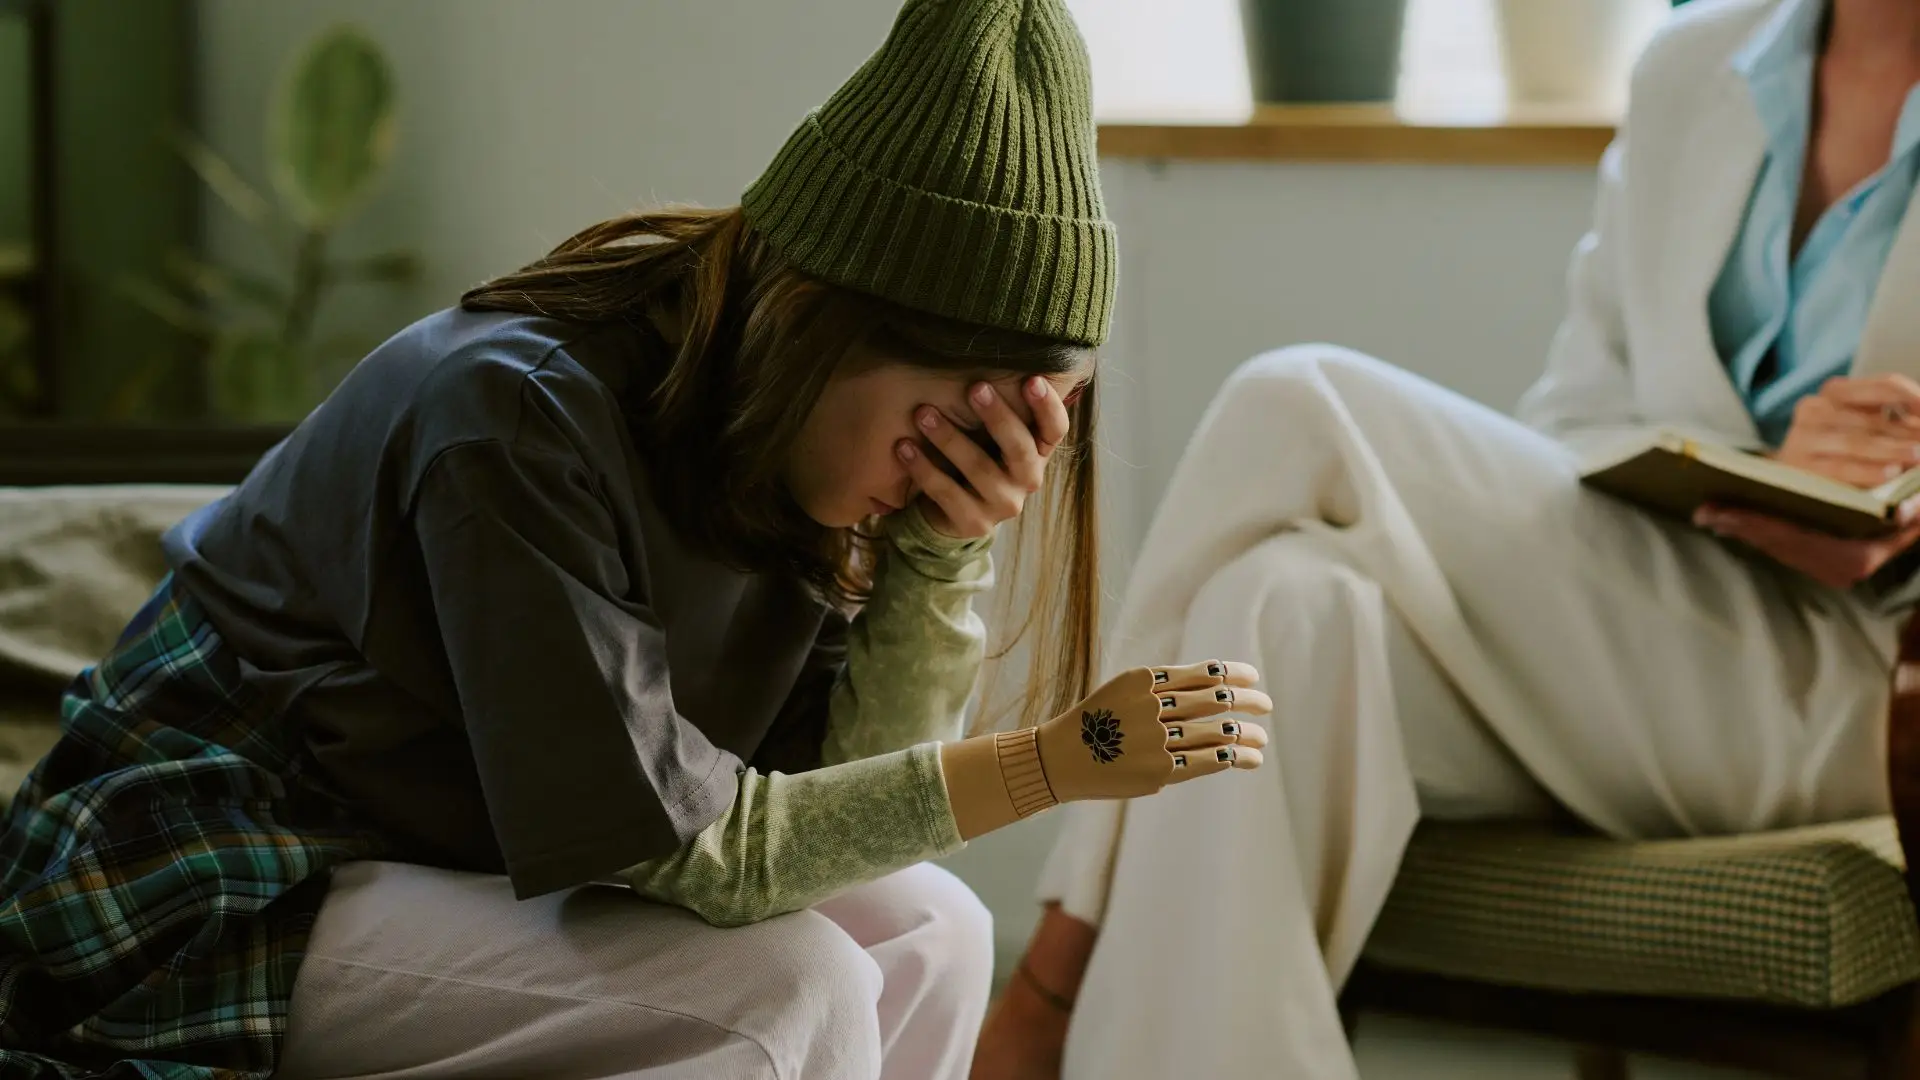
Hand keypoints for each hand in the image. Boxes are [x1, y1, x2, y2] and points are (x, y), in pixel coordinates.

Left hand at [897, 377, 1069, 537]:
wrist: (949, 514)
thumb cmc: (974, 458)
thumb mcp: (990, 436)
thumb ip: (997, 409)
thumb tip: (983, 354)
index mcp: (1037, 453)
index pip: (1055, 430)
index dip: (1048, 407)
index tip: (1032, 380)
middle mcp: (1027, 480)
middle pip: (1020, 448)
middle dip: (998, 417)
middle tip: (975, 388)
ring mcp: (1003, 505)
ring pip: (979, 470)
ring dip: (949, 438)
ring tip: (922, 413)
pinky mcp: (973, 524)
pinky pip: (947, 493)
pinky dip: (923, 468)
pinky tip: (904, 446)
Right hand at [1034, 660, 1269, 802]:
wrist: (1061, 757)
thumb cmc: (1097, 722)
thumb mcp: (1123, 690)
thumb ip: (1162, 687)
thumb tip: (1216, 687)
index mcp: (1144, 680)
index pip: (1201, 672)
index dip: (1233, 674)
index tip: (1253, 677)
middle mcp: (1152, 706)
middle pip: (1215, 700)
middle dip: (1247, 701)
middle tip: (1266, 706)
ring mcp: (1156, 740)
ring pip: (1216, 732)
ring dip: (1246, 734)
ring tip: (1261, 738)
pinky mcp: (1159, 772)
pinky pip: (1206, 762)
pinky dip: (1232, 758)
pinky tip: (1248, 758)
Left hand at [1695, 499, 1919, 588]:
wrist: (1917, 521)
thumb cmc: (1914, 510)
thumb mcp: (1916, 511)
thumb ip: (1914, 512)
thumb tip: (1907, 511)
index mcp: (1857, 557)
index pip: (1792, 538)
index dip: (1753, 523)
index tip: (1716, 511)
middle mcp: (1841, 569)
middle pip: (1778, 545)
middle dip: (1738, 526)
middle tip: (1700, 511)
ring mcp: (1833, 571)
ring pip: (1778, 549)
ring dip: (1744, 531)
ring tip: (1709, 514)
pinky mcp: (1829, 566)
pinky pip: (1787, 549)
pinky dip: (1761, 534)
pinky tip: (1735, 521)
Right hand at [1775, 375, 1919, 487]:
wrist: (1791, 482)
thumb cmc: (1838, 451)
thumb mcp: (1867, 427)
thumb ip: (1894, 419)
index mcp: (1835, 392)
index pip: (1884, 386)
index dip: (1912, 396)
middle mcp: (1814, 409)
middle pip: (1873, 419)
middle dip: (1907, 432)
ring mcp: (1802, 438)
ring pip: (1857, 442)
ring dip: (1893, 451)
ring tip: (1917, 456)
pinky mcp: (1798, 466)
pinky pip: (1839, 468)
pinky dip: (1867, 471)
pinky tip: (1890, 472)